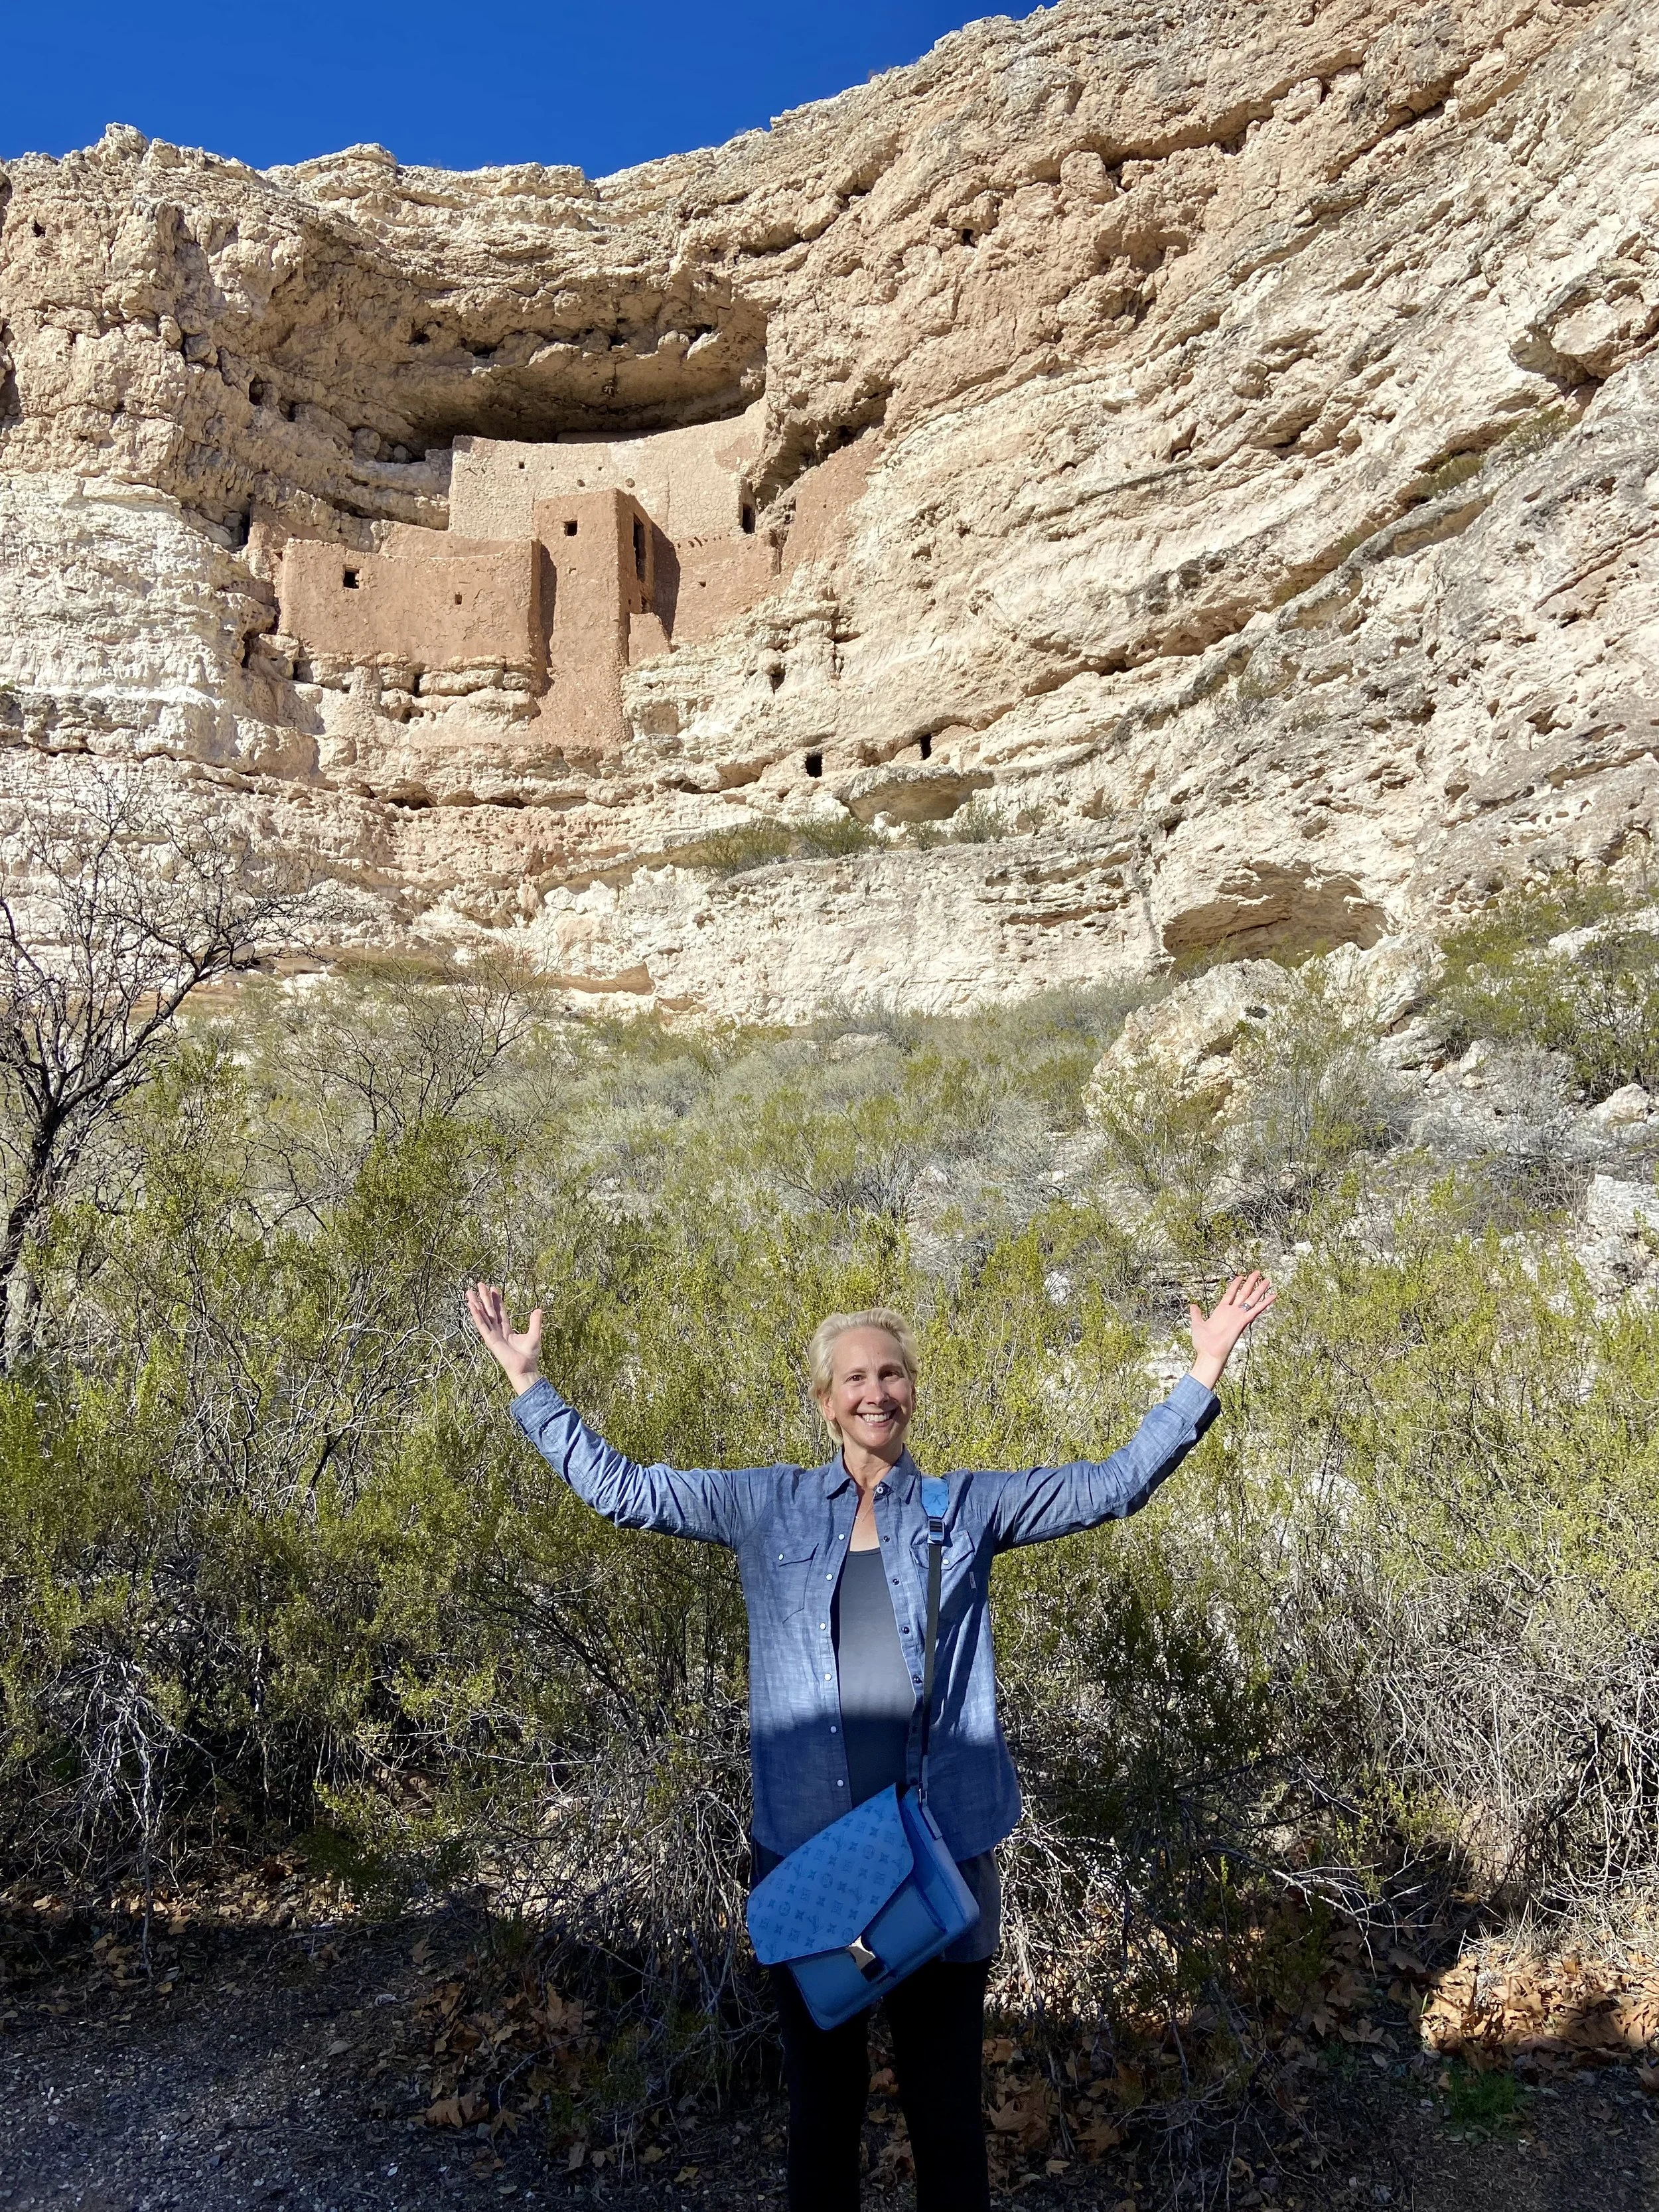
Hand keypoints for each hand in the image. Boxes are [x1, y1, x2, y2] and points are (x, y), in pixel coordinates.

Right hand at [465, 1281, 542, 1395]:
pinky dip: (477, 1316)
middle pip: (489, 1310)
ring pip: (483, 1316)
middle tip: (479, 1284)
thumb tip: (539, 1309)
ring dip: (476, 1304)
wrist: (525, 1367)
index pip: (500, 1311)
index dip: (496, 1299)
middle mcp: (497, 1331)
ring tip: (469, 1293)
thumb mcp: (534, 1335)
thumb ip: (535, 1322)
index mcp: (507, 1329)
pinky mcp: (490, 1340)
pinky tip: (472, 1307)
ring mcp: (492, 1335)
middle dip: (484, 1298)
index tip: (493, 1288)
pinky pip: (482, 1325)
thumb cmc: (529, 1355)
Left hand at [1187, 1270, 1274, 1391]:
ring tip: (1267, 1280)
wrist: (1208, 1354)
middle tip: (1258, 1273)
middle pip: (1243, 1293)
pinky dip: (1265, 1303)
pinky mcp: (1243, 1322)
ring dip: (1259, 1290)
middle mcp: (1232, 1313)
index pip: (1230, 1294)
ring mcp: (1238, 1316)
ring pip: (1251, 1299)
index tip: (1241, 1276)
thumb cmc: (1203, 1343)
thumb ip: (1196, 1314)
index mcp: (1221, 1311)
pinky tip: (1273, 1296)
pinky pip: (1255, 1310)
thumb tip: (1193, 1305)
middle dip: (1251, 1283)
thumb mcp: (1197, 1324)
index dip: (1235, 1284)